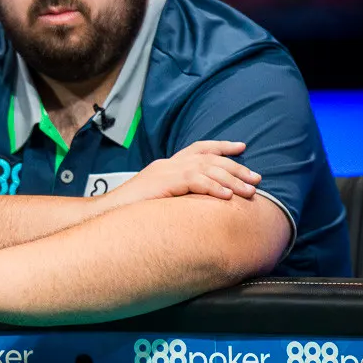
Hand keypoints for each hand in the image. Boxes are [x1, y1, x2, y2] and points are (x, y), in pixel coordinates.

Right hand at [105, 141, 260, 206]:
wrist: (105, 215)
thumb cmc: (131, 214)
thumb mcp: (158, 200)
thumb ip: (177, 197)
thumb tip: (199, 206)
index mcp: (167, 166)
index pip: (199, 149)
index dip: (222, 147)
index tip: (242, 147)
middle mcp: (168, 164)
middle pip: (209, 158)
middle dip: (236, 168)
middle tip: (257, 179)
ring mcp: (165, 172)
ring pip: (207, 169)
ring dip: (232, 180)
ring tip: (249, 192)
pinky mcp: (164, 182)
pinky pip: (195, 181)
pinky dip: (214, 188)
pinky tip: (228, 196)